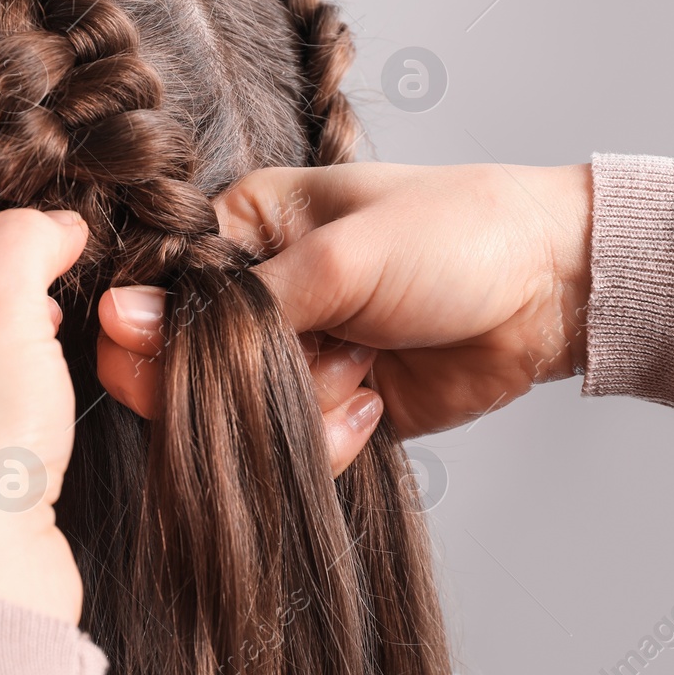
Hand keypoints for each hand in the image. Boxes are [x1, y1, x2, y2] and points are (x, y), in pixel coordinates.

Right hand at [97, 162, 591, 471]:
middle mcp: (257, 292)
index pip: (158, 291)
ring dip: (302, 407)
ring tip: (365, 364)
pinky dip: (330, 437)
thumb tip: (120, 318)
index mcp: (245, 228)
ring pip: (240, 417)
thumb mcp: (338, 258)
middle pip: (186, 366)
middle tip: (313, 356)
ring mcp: (294, 353)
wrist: (553, 290)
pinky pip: (291, 447)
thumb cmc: (456, 236)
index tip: (175, 358)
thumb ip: (233, 305)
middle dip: (242, 381)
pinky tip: (376, 398)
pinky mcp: (329, 405)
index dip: (155, 336)